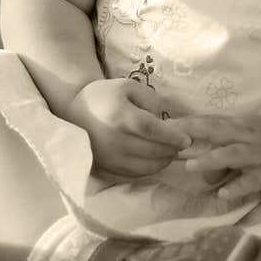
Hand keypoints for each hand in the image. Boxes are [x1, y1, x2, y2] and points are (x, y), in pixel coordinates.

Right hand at [64, 78, 191, 177]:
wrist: (73, 112)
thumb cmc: (105, 96)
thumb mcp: (128, 86)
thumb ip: (151, 99)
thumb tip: (165, 121)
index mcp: (120, 116)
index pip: (153, 130)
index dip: (173, 137)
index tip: (186, 139)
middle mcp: (115, 139)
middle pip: (152, 150)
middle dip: (172, 150)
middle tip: (181, 145)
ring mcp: (110, 157)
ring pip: (146, 166)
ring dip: (163, 161)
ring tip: (169, 152)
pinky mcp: (106, 168)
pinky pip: (134, 174)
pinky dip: (149, 169)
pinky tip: (154, 160)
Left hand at [176, 112, 260, 201]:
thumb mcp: (244, 132)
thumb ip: (218, 141)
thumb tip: (190, 153)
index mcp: (238, 125)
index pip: (208, 121)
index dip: (187, 123)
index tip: (164, 126)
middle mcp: (246, 137)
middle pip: (218, 132)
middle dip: (194, 134)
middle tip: (171, 141)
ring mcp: (259, 155)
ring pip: (233, 154)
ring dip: (212, 159)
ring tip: (191, 166)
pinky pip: (252, 180)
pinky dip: (238, 186)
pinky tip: (224, 194)